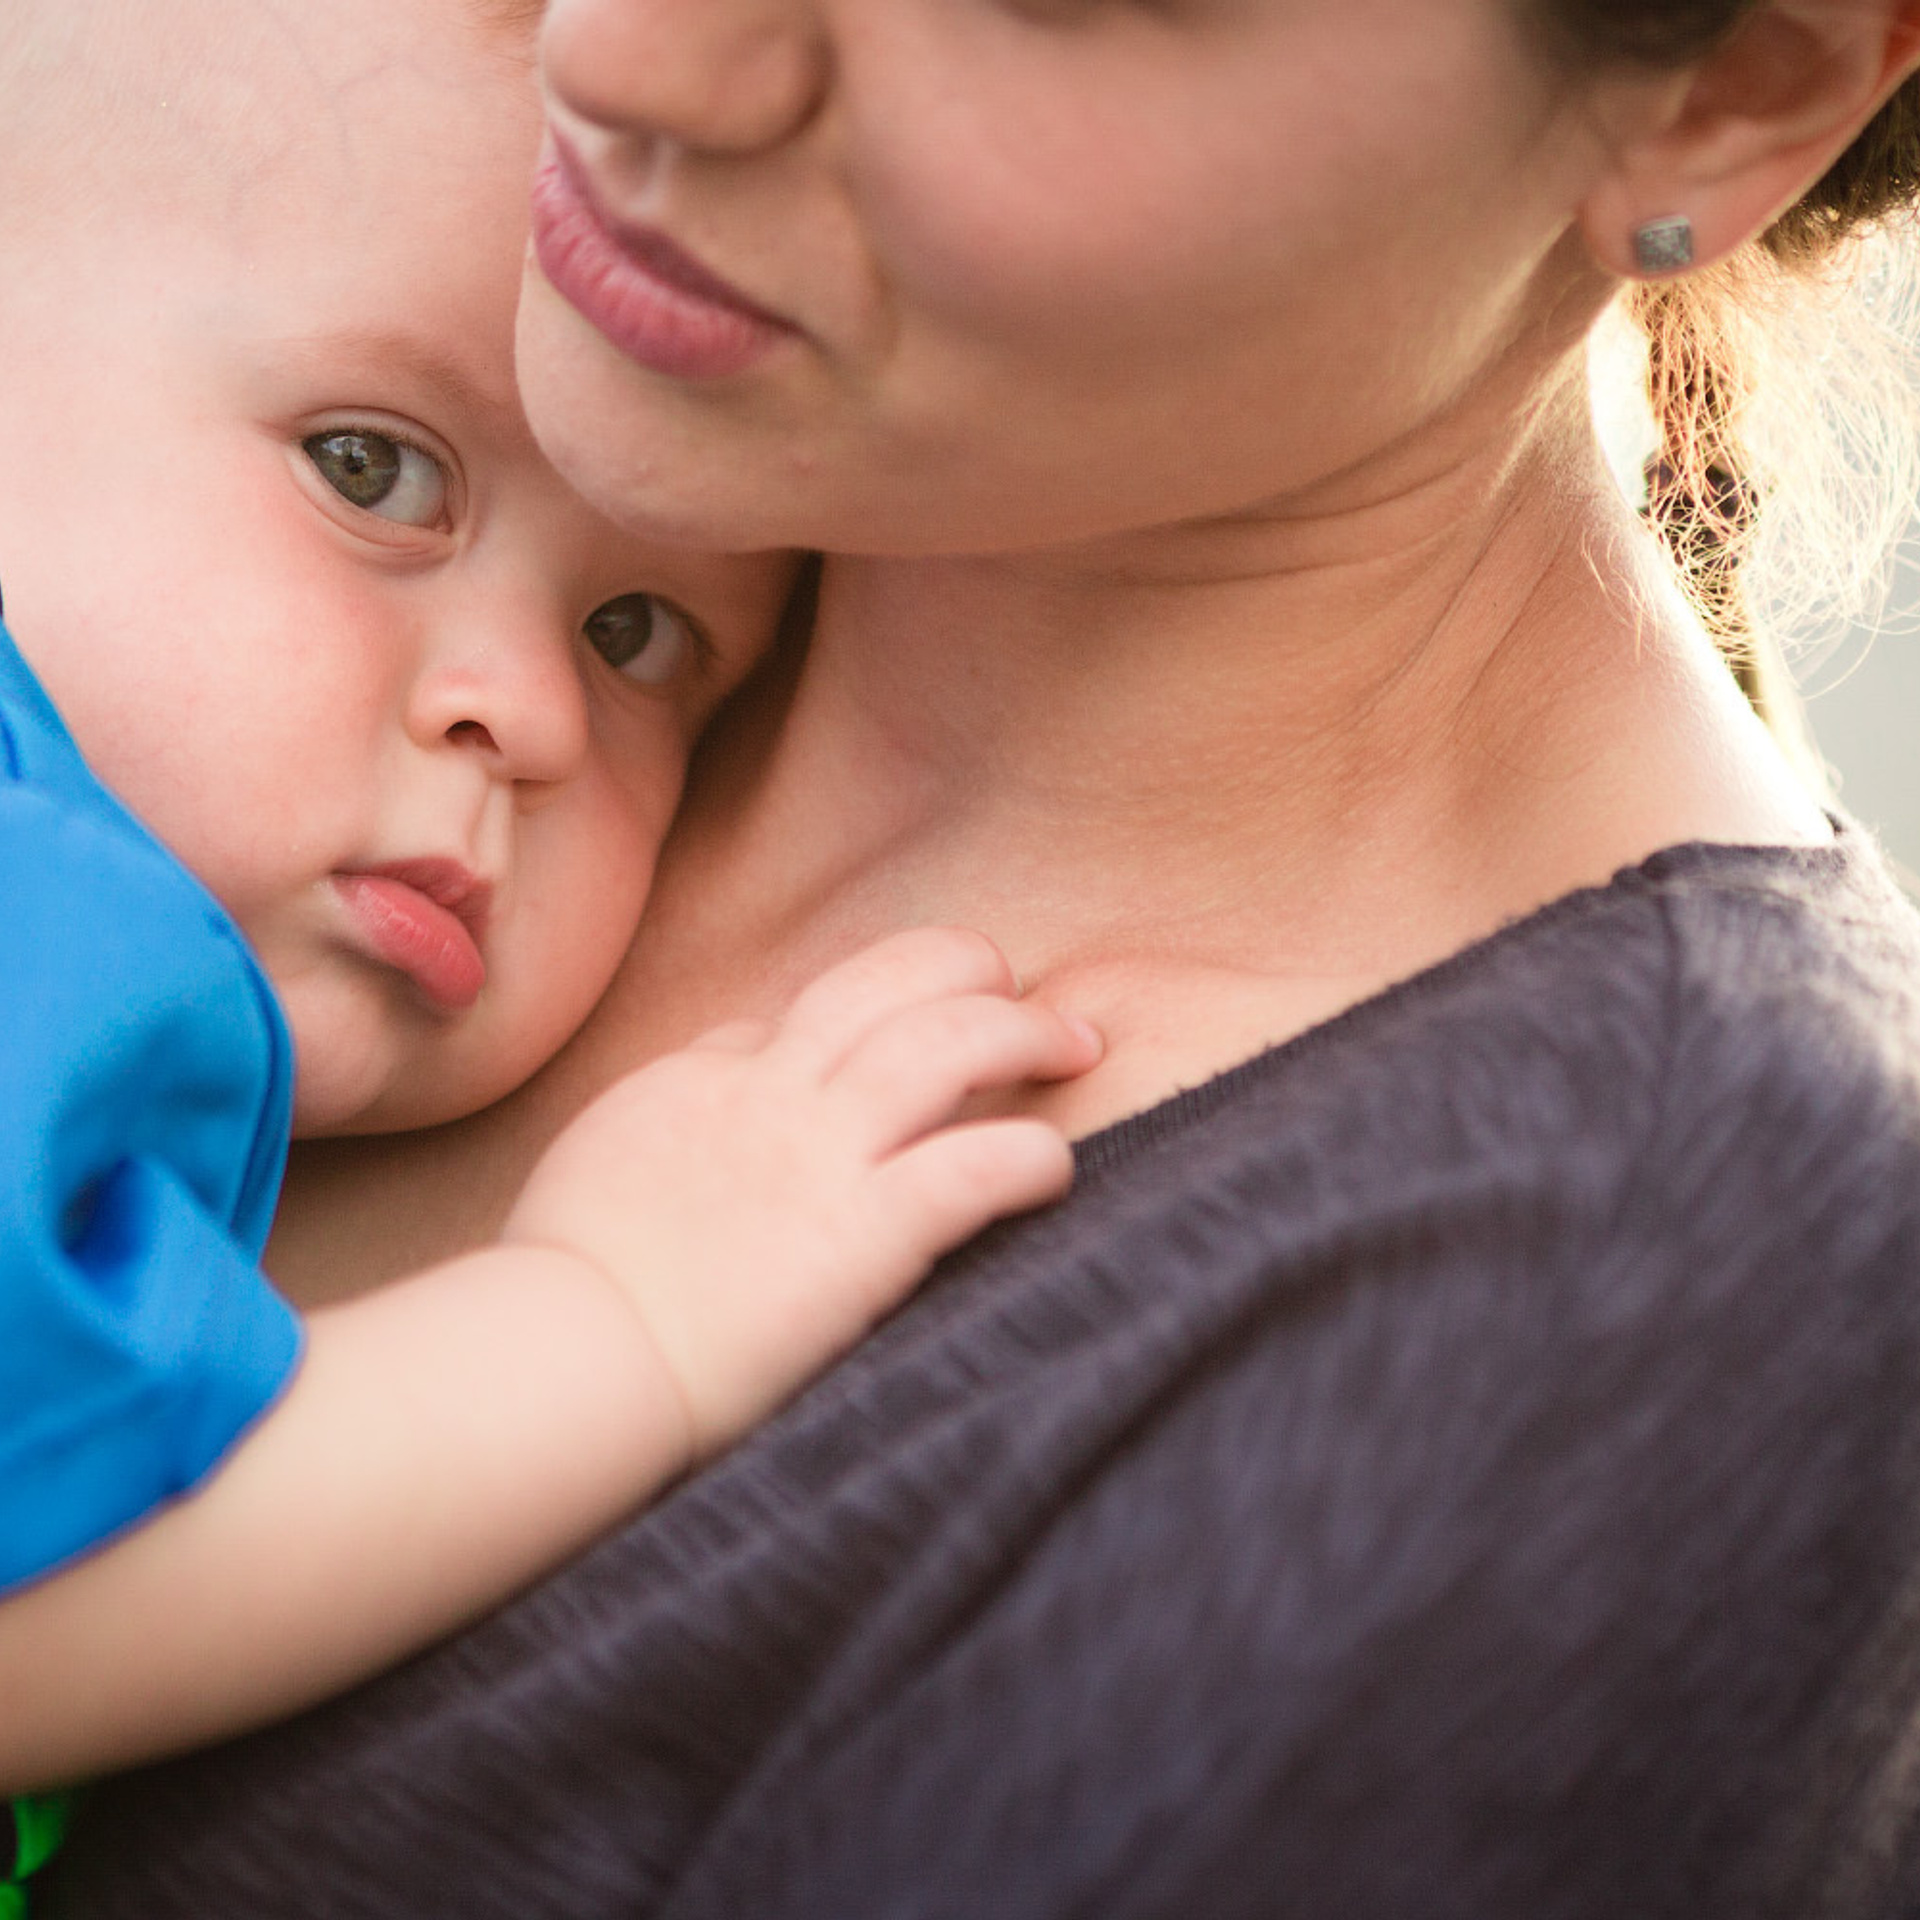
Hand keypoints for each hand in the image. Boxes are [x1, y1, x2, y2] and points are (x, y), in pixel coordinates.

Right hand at [503, 928, 1100, 1460]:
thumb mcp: (612, 1144)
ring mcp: (821, 1158)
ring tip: (1078, 1042)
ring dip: (1024, 1031)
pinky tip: (1055, 1168)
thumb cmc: (573, 1277)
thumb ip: (683, 1096)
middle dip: (968, 968)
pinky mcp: (862, 1237)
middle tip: (1023, 993)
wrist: (569, 1355)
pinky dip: (1027, 1156)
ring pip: (947, 1044)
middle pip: (892, 980)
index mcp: (712, 1078)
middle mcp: (774, 1095)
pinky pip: (969, 1170)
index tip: (919, 1028)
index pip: (810, 1008)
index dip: (879, 1004)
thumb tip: (739, 1060)